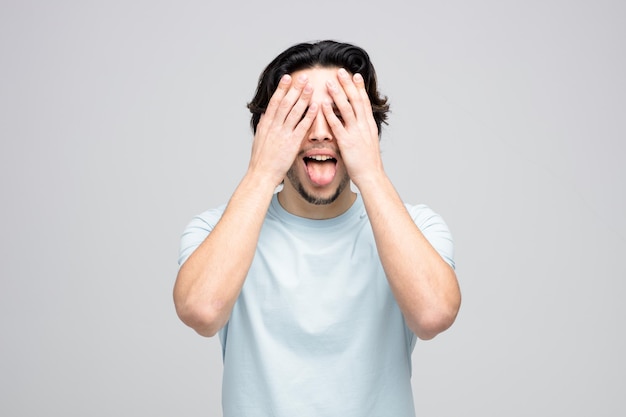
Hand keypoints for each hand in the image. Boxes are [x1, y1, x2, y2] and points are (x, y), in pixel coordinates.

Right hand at [249, 74, 317, 185]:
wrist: (262, 174)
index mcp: (266, 124)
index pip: (274, 101)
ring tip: (311, 87)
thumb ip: (264, 125)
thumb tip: (266, 114)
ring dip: (303, 98)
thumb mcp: (259, 139)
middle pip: (285, 103)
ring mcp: (283, 134)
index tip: (287, 77)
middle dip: (295, 89)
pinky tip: (316, 107)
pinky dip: (309, 116)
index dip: (281, 88)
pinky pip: (302, 127)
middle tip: (303, 77)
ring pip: (294, 112)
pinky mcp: (291, 144)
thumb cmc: (261, 160)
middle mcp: (274, 127)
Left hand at [322, 68, 383, 186]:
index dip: (359, 87)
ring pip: (347, 109)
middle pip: (356, 100)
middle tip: (341, 71)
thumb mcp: (368, 141)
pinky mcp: (347, 142)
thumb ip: (362, 130)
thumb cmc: (368, 162)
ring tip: (330, 82)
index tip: (355, 75)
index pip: (364, 101)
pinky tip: (323, 104)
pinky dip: (330, 113)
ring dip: (338, 94)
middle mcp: (364, 126)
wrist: (371, 175)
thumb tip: (357, 122)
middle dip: (348, 85)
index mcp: (369, 125)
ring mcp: (355, 133)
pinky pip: (337, 124)